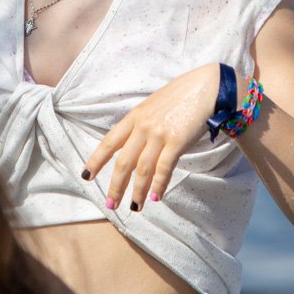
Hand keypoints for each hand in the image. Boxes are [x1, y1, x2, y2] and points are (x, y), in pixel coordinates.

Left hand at [81, 64, 218, 210]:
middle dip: (115, 186)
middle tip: (110, 205)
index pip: (109, 142)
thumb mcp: (153, 106)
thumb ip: (142, 124)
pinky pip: (163, 168)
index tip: (86, 176)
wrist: (206, 86)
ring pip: (142, 169)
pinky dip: (158, 185)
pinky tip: (155, 198)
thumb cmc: (181, 96)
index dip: (96, 161)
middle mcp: (142, 126)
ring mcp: (159, 134)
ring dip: (137, 191)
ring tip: (134, 207)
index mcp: (134, 117)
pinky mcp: (177, 141)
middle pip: (123, 162)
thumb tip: (135, 147)